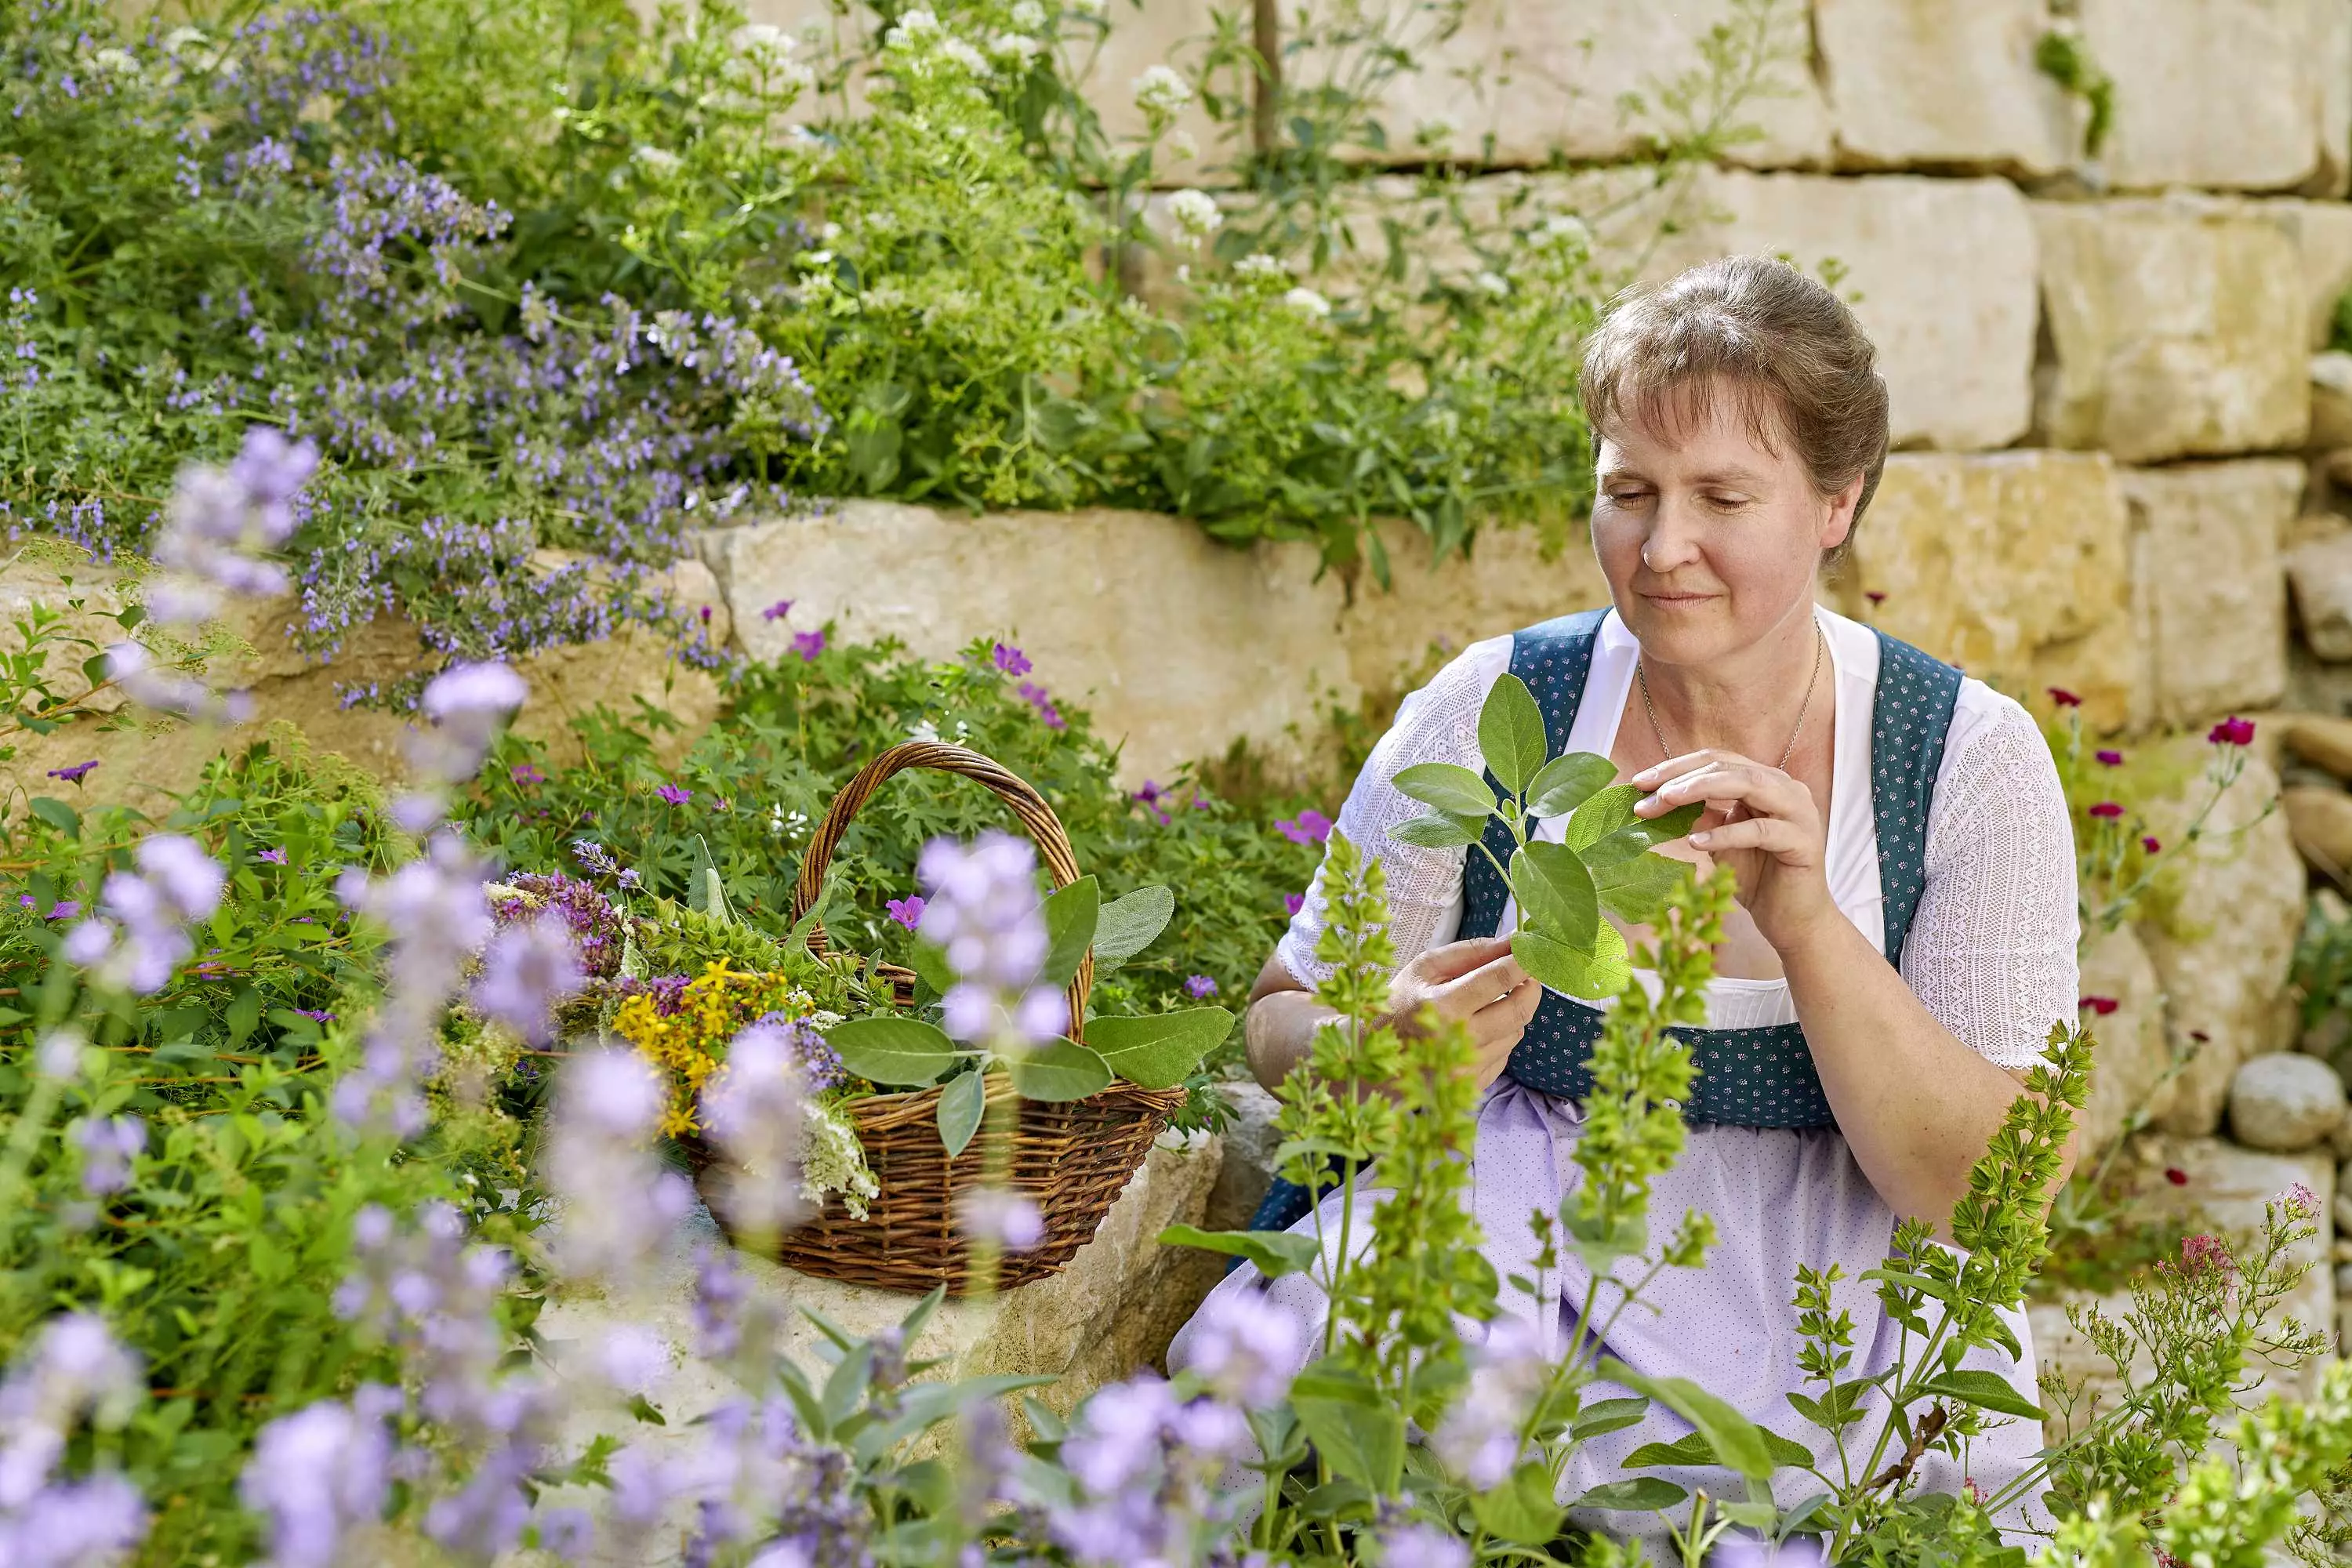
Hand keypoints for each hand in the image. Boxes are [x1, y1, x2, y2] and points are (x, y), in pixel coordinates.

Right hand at [1385, 935, 1540, 1090]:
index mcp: (1443, 1005)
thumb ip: (1470, 952)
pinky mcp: (1473, 1085)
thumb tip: (1512, 941)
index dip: (1524, 960)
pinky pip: (1505, 1054)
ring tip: (1489, 1004)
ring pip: (1516, 1032)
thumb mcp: (1424, 969)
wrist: (1375, 1057)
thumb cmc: (1397, 1005)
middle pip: (1520, 1010)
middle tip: (1526, 974)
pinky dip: (1500, 1037)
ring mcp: (1467, 1068)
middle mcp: (1459, 1040)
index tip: (1533, 950)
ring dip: (1512, 1013)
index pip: (1500, 977)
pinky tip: (1477, 1031)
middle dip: (1531, 987)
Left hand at [1631, 748, 1835, 951]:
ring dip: (1701, 789)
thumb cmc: (1757, 877)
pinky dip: (1726, 834)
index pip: (1717, 761)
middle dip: (1682, 777)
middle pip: (1728, 767)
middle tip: (1646, 792)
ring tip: (1667, 800)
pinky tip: (1696, 843)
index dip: (1677, 767)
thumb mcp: (1719, 841)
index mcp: (1765, 781)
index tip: (1639, 782)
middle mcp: (1785, 788)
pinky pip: (1760, 830)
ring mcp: (1798, 812)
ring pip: (1748, 785)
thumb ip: (1699, 816)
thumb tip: (1655, 800)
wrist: (1791, 920)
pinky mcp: (1803, 841)